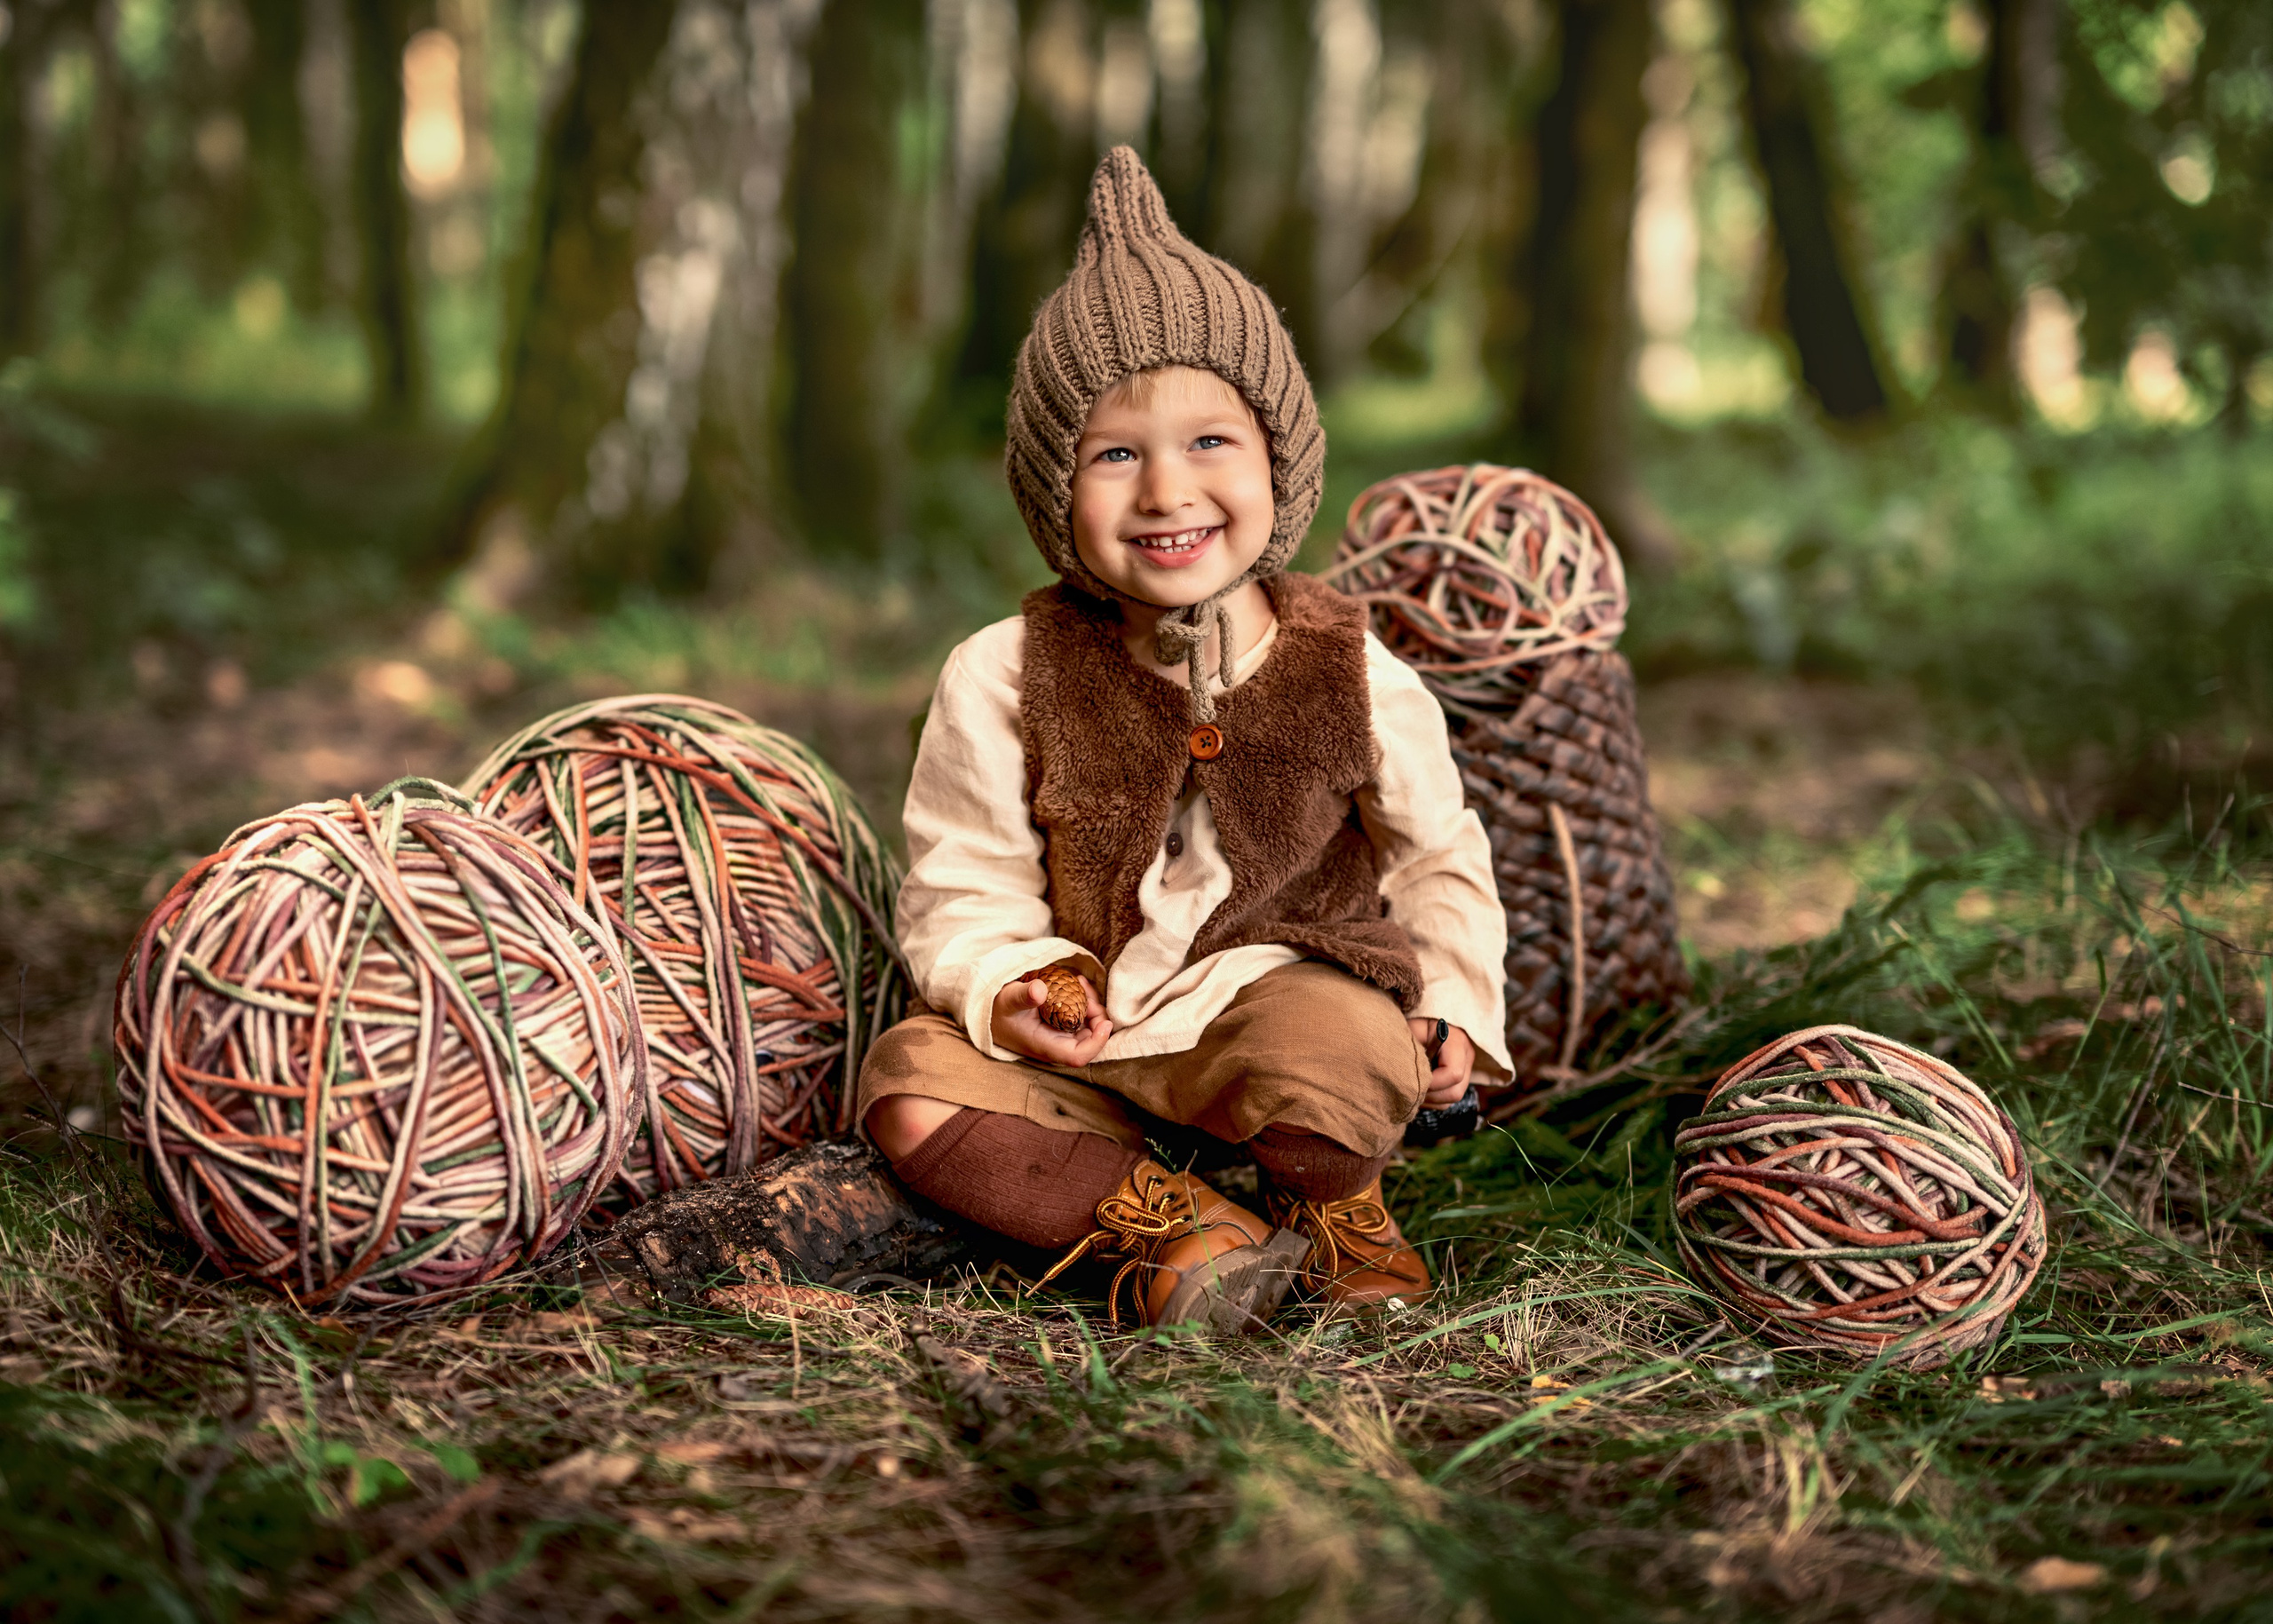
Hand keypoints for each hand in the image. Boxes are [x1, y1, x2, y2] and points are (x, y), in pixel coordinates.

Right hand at [992, 968, 1112, 1064]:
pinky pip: (1082, 1019)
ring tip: (1081, 982)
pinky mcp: (1062, 1027)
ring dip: (1092, 1006)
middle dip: (1097, 1016)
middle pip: (1090, 1040)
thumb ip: (1023, 995)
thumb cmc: (998, 1009)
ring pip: (1089, 1028)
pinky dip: (1085, 1002)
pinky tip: (1078, 984)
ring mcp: (1060, 1037)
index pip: (1078, 1056)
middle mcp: (1056, 1045)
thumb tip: (1040, 990)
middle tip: (1086, 989)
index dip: (1097, 1042)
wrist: (990, 1014)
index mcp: (1045, 1045)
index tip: (1105, 1022)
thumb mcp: (1008, 998)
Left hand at [1409, 1017, 1475, 1105]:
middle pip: (1455, 1092)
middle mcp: (1466, 1056)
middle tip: (1409, 1088)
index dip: (1432, 1083)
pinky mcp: (1462, 1076)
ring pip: (1452, 1098)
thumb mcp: (1411, 1030)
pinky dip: (1433, 1098)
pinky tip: (1420, 1087)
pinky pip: (1449, 1098)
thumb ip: (1411, 1051)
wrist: (1425, 1016)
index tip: (1412, 1081)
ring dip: (1430, 1099)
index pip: (1453, 1073)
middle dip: (1430, 1095)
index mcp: (1456, 1041)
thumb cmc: (1415, 1021)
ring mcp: (1467, 1067)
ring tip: (1413, 1088)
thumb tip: (1405, 1078)